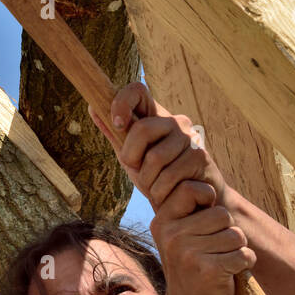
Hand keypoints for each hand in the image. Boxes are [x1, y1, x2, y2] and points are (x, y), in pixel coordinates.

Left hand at [88, 82, 230, 211]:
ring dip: (148, 181)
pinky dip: (161, 192)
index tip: (117, 124)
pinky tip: (168, 194)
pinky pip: (169, 176)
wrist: (195, 204)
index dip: (121, 102)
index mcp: (157, 118)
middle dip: (131, 157)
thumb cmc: (161, 178)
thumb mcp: (133, 158)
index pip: (138, 91)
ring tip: (156, 188)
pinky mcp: (201, 158)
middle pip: (142, 128)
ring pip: (155, 158)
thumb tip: (93, 107)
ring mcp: (191, 138)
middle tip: (137, 171)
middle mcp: (176, 122)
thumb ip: (116, 136)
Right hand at [150, 179, 255, 294]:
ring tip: (219, 260)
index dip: (207, 198)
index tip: (204, 216)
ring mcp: (188, 253)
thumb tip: (197, 163)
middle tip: (213, 249)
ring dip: (236, 249)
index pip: (191, 189)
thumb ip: (185, 208)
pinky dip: (244, 264)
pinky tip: (227, 272)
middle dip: (227, 231)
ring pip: (236, 234)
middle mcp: (171, 235)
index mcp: (162, 221)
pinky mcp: (208, 270)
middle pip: (222, 214)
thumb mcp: (178, 234)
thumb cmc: (190, 266)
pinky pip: (244, 254)